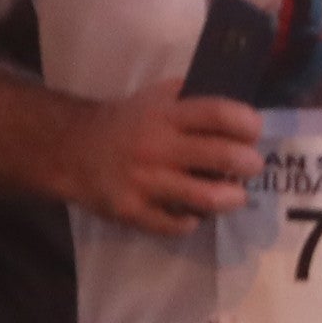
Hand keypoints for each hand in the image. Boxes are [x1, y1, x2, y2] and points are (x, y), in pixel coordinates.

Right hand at [67, 82, 262, 235]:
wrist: (68, 149)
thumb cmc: (124, 122)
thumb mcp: (153, 98)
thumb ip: (191, 97)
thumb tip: (236, 104)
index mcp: (165, 115)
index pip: (220, 114)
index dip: (248, 124)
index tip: (253, 131)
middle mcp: (157, 146)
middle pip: (224, 156)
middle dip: (250, 164)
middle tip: (250, 166)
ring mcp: (145, 181)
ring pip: (208, 197)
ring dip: (232, 198)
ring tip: (233, 195)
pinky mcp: (132, 211)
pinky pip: (178, 225)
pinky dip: (192, 221)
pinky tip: (191, 212)